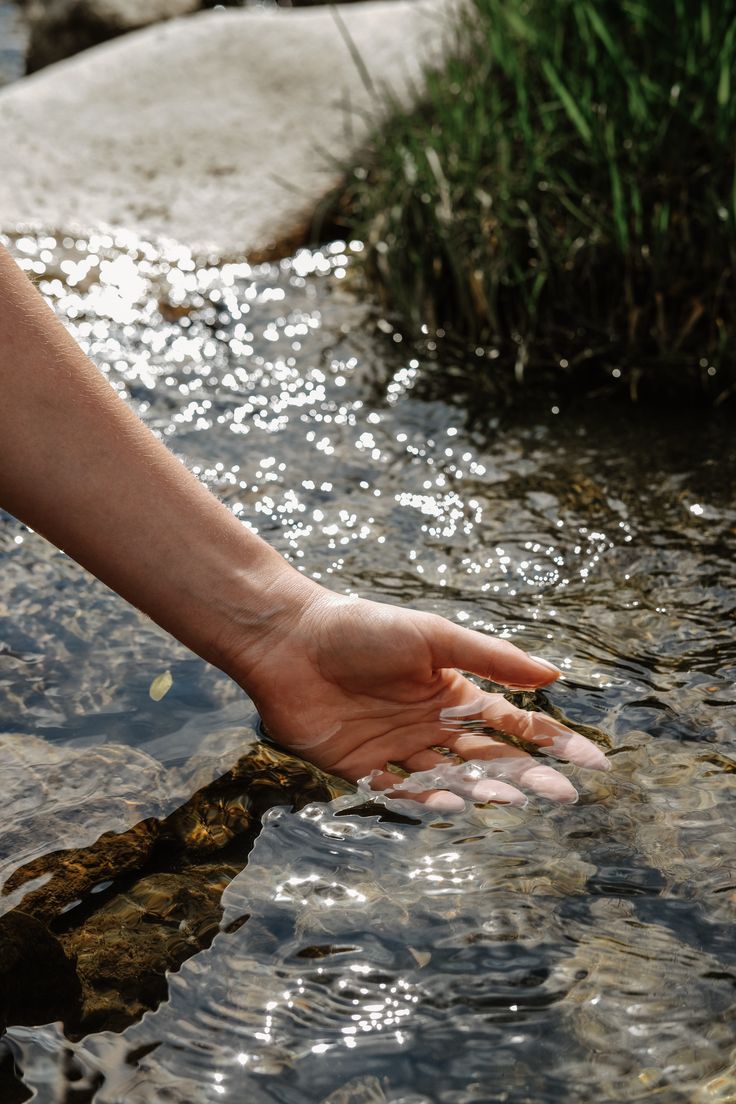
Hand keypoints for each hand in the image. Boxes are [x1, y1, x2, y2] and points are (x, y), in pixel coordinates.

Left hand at [233, 590, 609, 811]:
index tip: (592, 760)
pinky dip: (425, 799)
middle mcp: (428, 725)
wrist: (290, 640)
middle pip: (486, 759)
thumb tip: (553, 675)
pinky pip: (398, 791)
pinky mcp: (358, 767)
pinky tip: (453, 803)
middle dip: (526, 775)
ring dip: (480, 789)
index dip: (550, 741)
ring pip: (448, 778)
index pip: (511, 724)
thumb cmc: (363, 629)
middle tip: (561, 794)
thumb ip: (489, 657)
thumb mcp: (432, 636)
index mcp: (451, 692)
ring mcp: (395, 748)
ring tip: (511, 798)